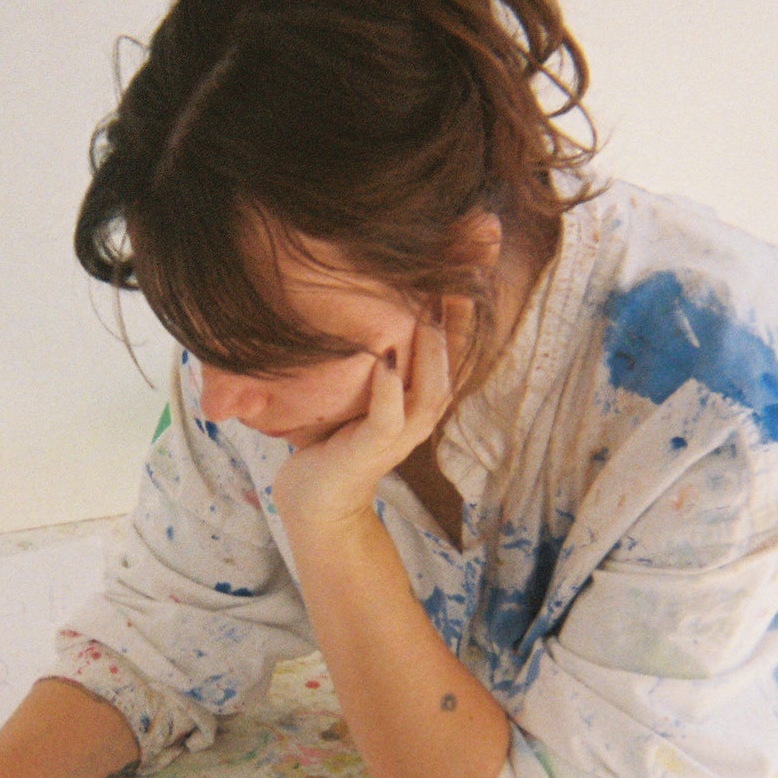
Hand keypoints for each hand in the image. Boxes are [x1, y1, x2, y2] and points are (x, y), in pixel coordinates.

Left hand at [272, 300, 471, 535]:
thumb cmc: (330, 444)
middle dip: (456, 323)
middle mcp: (417, 419)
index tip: (462, 273)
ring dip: (432, 349)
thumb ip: (366, 364)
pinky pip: (388, 416)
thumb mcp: (356, 397)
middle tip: (455, 277)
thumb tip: (354, 311)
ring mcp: (399, 436)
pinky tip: (387, 357)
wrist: (315, 504)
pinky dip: (389, 388)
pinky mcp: (372, 450)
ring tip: (430, 307)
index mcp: (418, 404)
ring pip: (430, 390)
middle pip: (451, 366)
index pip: (448, 355)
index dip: (459, 318)